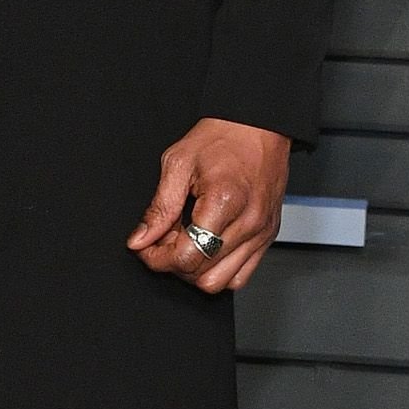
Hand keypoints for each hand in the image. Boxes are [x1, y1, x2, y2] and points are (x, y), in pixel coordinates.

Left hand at [128, 117, 290, 294]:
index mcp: (224, 202)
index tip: (145, 246)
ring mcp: (261, 233)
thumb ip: (159, 207)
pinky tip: (206, 246)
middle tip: (164, 240)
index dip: (157, 258)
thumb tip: (141, 239)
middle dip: (174, 264)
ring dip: (197, 270)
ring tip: (186, 242)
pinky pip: (241, 275)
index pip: (186, 257)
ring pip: (222, 282)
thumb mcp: (178, 163)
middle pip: (202, 275)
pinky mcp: (268, 237)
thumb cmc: (222, 138)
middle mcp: (248, 223)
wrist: (259, 126)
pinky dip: (219, 269)